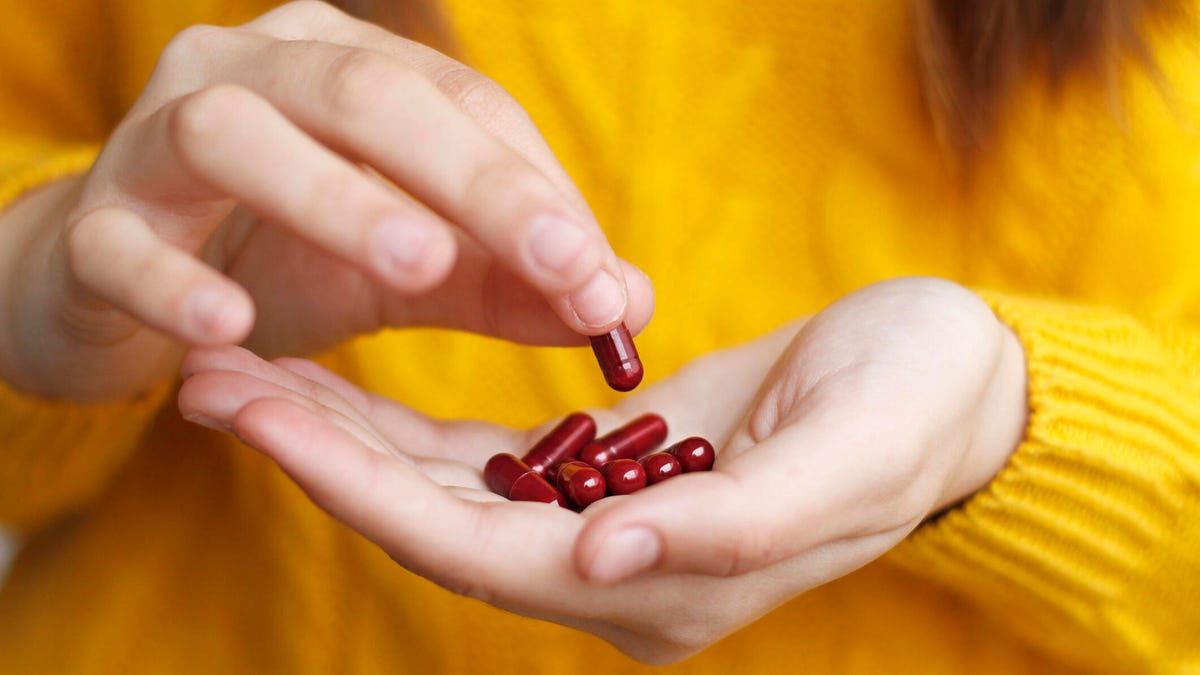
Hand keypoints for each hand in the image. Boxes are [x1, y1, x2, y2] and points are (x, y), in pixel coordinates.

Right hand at [0, 0, 650, 400]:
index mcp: (342, 65)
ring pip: (236, 136)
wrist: (125, 282)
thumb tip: (631, 303)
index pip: (460, 105)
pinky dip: (176, 281)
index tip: (604, 281)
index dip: (539, 190)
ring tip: (421, 265)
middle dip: (474, 181)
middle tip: (559, 263)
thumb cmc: (285, 256)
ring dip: (335, 198)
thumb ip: (512, 280)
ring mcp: (154, 139)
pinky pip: (123, 246)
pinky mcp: (90, 226)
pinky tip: (233, 324)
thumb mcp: (413, 266)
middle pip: (365, 95)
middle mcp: (250, 71)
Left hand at [176, 277, 1026, 662]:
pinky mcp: (611, 477)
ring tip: (247, 377)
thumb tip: (593, 564)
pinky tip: (341, 393)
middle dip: (320, 460)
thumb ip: (722, 526)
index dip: (359, 489)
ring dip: (345, 440)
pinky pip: (484, 465)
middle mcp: (619, 578)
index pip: (475, 550)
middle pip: (434, 527)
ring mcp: (609, 532)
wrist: (949, 387)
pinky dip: (405, 431)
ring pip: (443, 496)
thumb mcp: (842, 457)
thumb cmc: (911, 411)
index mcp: (667, 588)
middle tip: (213, 382)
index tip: (260, 417)